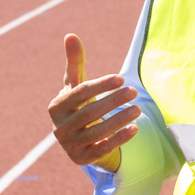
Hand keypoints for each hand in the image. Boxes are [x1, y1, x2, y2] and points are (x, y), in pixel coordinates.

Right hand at [47, 33, 140, 172]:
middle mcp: (59, 127)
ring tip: (138, 109)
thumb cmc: (77, 105)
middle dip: (113, 101)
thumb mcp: (75, 84)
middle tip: (134, 91)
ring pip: (96, 132)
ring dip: (119, 120)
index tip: (121, 78)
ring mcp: (69, 145)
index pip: (80, 93)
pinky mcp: (82, 159)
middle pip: (89, 112)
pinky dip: (119, 139)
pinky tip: (135, 129)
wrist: (76, 138)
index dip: (100, 85)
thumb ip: (74, 61)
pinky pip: (102, 149)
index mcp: (56, 107)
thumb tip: (70, 35)